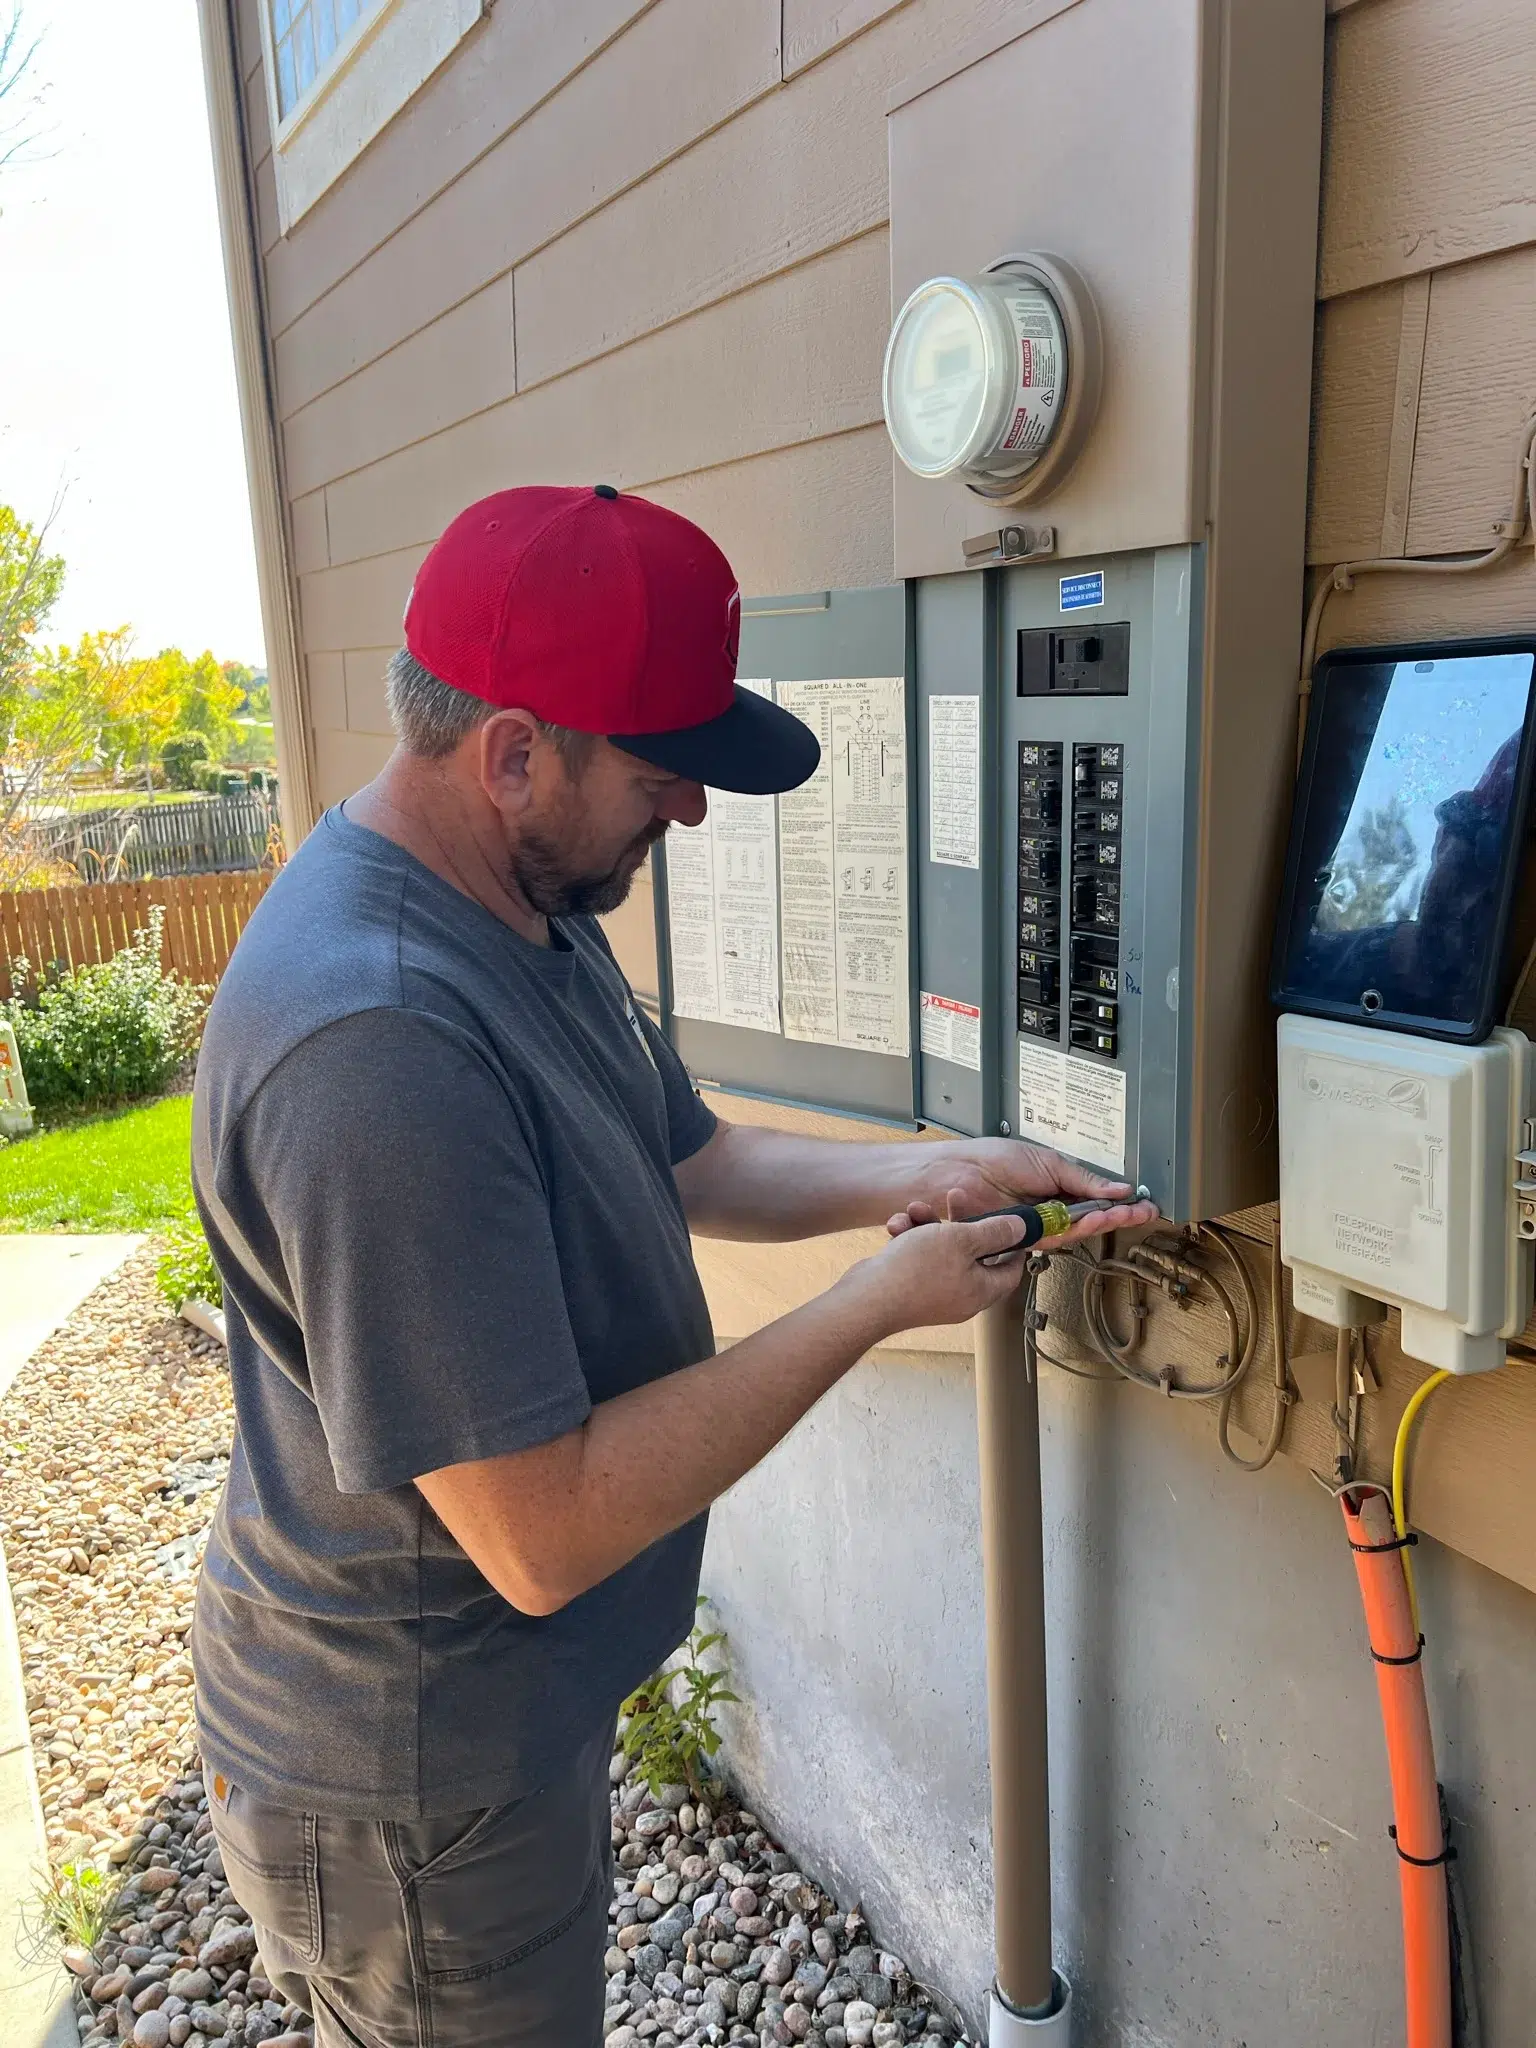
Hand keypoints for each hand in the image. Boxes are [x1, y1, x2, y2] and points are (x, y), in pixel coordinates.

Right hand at [840, 1202, 1032, 1336]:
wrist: (867, 1298)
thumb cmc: (915, 1273)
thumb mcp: (962, 1240)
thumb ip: (994, 1232)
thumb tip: (1020, 1228)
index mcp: (982, 1290)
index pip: (1011, 1269)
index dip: (1013, 1244)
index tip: (1008, 1223)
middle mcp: (961, 1296)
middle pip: (972, 1253)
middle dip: (960, 1221)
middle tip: (954, 1198)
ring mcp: (934, 1294)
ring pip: (941, 1251)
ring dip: (928, 1226)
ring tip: (914, 1211)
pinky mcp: (910, 1288)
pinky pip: (919, 1258)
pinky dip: (911, 1240)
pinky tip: (898, 1227)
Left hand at [890, 1139, 1157, 1246]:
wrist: (959, 1172)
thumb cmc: (992, 1160)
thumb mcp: (1046, 1162)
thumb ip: (1081, 1179)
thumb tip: (1116, 1188)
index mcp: (1054, 1187)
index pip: (1094, 1200)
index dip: (1118, 1204)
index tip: (1143, 1204)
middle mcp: (1047, 1209)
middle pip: (1090, 1219)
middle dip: (1118, 1216)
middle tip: (1142, 1213)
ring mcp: (1036, 1225)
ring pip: (1077, 1231)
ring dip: (1102, 1223)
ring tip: (1124, 1215)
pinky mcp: (1023, 1238)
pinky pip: (1055, 1238)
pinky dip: (1076, 1230)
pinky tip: (1094, 1221)